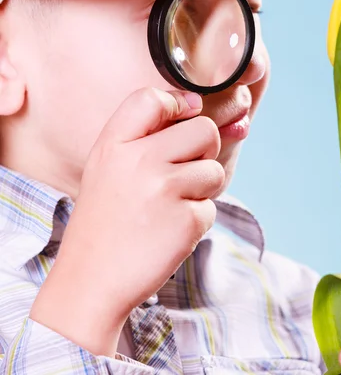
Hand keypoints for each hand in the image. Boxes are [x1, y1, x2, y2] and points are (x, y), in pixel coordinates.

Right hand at [30, 88, 223, 356]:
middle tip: (179, 174)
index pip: (153, 97)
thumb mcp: (108, 165)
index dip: (176, 105)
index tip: (179, 122)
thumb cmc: (105, 218)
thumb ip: (147, 133)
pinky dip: (197, 220)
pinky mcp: (186, 221)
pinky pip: (212, 207)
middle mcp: (139, 160)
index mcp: (115, 143)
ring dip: (201, 190)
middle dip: (203, 151)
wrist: (91, 279)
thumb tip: (207, 107)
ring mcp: (164, 190)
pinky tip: (168, 231)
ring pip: (214, 170)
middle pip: (204, 130)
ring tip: (170, 206)